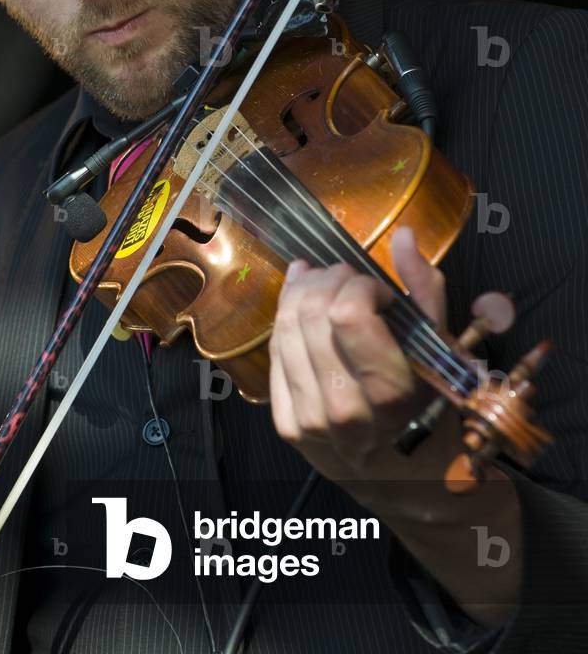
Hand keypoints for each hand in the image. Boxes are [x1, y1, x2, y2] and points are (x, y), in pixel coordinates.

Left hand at [269, 226, 513, 508]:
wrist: (409, 483)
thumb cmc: (433, 411)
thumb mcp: (444, 353)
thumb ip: (424, 290)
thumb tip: (403, 235)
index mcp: (394, 396)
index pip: (347, 316)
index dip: (360, 285)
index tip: (378, 289)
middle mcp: (346, 414)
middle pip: (312, 315)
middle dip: (330, 279)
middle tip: (349, 278)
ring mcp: (310, 422)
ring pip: (286, 328)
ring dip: (305, 291)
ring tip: (327, 285)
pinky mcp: (287, 426)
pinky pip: (275, 352)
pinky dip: (285, 317)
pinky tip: (302, 302)